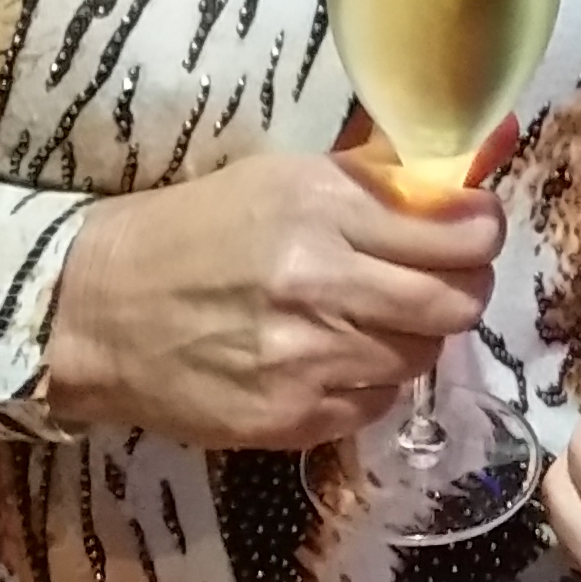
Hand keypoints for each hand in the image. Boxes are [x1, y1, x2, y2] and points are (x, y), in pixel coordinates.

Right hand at [40, 139, 503, 452]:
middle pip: (456, 302)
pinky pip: (376, 404)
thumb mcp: (280, 177)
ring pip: (422, 357)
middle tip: (444, 280)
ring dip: (414, 338)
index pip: (460, 232)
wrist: (97, 310)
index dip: (483, 233)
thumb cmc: (192, 230)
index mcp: (322, 205)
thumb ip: (375, 178)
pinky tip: (336, 357)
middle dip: (464, 289)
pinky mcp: (289, 419)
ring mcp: (307, 357)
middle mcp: (322, 280)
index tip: (476, 231)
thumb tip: (470, 162)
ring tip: (374, 318)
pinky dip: (371, 382)